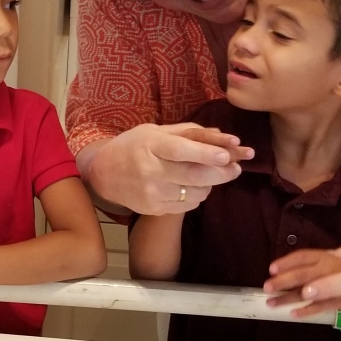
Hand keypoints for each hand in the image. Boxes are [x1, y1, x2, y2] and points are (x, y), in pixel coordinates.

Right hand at [85, 123, 252, 215]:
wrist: (103, 173)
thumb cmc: (133, 146)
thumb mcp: (155, 131)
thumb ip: (189, 132)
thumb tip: (223, 137)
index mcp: (150, 145)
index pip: (181, 151)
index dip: (205, 153)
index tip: (227, 155)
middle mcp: (150, 170)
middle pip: (193, 176)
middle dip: (221, 173)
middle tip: (237, 168)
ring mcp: (152, 193)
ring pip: (195, 193)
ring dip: (211, 184)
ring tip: (211, 174)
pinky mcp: (154, 209)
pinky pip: (187, 205)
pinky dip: (197, 195)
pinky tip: (191, 186)